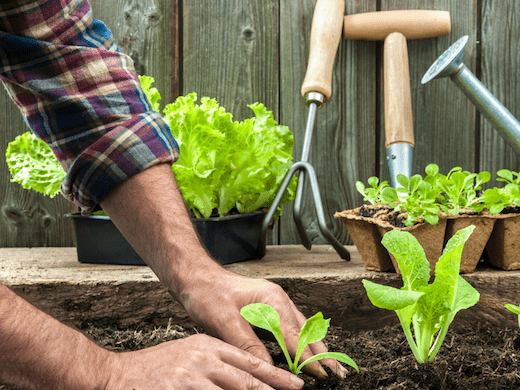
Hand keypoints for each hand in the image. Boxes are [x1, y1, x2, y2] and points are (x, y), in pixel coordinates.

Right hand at [106, 333, 303, 389]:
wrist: (118, 374)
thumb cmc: (156, 367)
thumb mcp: (189, 356)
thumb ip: (215, 365)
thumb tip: (242, 380)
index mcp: (208, 346)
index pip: (249, 361)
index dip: (274, 374)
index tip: (295, 384)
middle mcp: (203, 357)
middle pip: (246, 377)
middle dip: (273, 387)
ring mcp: (191, 374)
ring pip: (234, 389)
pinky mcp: (179, 387)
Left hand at [176, 266, 347, 379]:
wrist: (196, 276)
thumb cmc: (208, 294)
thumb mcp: (225, 322)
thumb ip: (249, 346)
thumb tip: (268, 369)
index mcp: (272, 300)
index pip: (296, 336)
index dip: (309, 358)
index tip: (323, 375)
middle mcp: (279, 300)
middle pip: (306, 331)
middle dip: (322, 353)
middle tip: (338, 374)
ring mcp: (275, 303)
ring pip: (302, 329)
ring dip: (315, 348)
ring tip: (329, 367)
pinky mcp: (268, 308)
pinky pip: (291, 326)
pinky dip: (301, 341)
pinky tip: (305, 352)